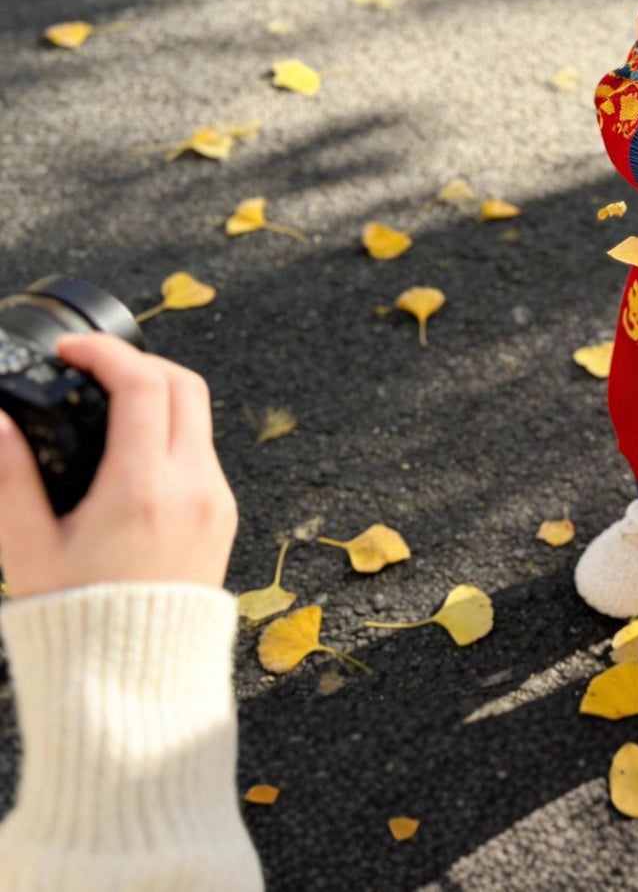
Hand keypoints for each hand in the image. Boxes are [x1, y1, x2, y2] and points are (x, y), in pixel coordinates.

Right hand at [0, 334, 237, 600]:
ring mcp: (216, 500)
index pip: (142, 385)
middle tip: (92, 368)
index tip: (71, 349)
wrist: (134, 682)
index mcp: (143, 489)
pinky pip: (203, 453)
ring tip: (106, 407)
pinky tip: (131, 451)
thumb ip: (9, 478)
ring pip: (199, 418)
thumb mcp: (27, 549)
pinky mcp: (223, 515)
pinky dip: (171, 434)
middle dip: (139, 363)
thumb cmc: (77, 623)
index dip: (105, 353)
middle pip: (185, 385)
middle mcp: (193, 487)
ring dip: (158, 397)